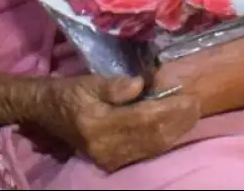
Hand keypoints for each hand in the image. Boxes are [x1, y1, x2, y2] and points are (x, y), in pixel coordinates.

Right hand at [36, 75, 199, 171]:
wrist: (46, 113)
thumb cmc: (68, 93)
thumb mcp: (87, 82)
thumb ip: (114, 85)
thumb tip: (140, 84)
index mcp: (98, 123)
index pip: (144, 118)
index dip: (170, 109)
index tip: (189, 95)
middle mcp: (105, 146)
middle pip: (152, 136)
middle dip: (179, 121)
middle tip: (197, 104)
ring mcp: (109, 158)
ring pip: (152, 147)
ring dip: (175, 131)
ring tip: (191, 114)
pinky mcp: (111, 161)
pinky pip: (144, 152)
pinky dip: (163, 140)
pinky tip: (174, 127)